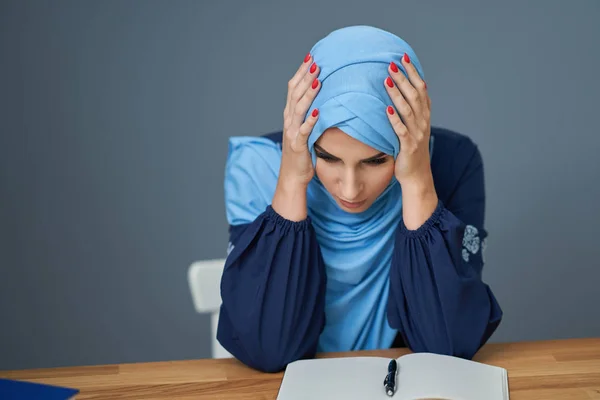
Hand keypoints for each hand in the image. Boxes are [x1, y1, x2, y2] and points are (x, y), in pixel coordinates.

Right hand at [279, 53, 321, 187]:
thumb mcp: (303, 129)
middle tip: (317, 62)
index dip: (301, 72)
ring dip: (308, 93)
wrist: (292, 176)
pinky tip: (318, 111)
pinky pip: (304, 130)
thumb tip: (323, 98)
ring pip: (299, 108)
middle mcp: (289, 120)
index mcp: (290, 115)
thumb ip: (308, 114)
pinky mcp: (298, 145)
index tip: (312, 57)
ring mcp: (292, 132)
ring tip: (318, 80)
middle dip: (306, 77)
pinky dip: (310, 120)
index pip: (293, 88)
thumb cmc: (301, 153)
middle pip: (295, 93)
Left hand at [384, 53, 431, 188]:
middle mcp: (423, 122)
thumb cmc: (410, 150)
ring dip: (397, 93)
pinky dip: (395, 119)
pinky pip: (401, 130)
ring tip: (387, 80)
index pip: (420, 88)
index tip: (403, 58)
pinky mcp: (408, 146)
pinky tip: (387, 109)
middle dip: (403, 78)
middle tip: (392, 64)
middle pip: (414, 95)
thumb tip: (404, 89)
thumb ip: (412, 110)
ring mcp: (417, 133)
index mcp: (425, 115)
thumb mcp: (414, 127)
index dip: (413, 73)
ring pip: (408, 109)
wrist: (416, 175)